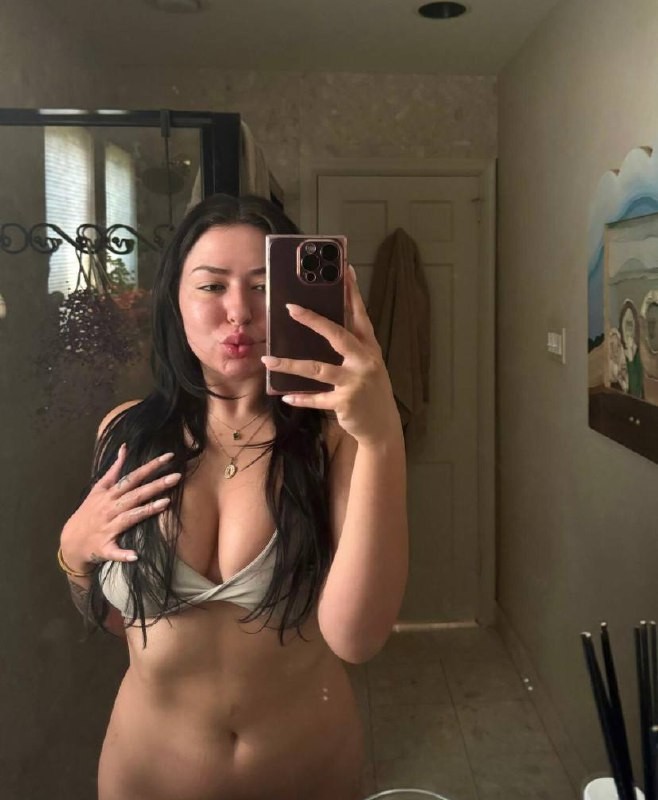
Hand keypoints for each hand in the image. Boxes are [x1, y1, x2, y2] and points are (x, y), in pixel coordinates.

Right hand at [59, 445, 181, 571]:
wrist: (70, 541)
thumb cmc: (89, 513)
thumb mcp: (98, 489)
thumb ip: (113, 470)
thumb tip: (124, 448)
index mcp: (110, 494)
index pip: (133, 477)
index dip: (151, 467)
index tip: (169, 457)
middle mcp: (110, 509)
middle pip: (136, 494)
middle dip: (156, 485)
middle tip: (177, 476)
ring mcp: (107, 528)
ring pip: (129, 517)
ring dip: (146, 511)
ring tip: (166, 503)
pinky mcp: (105, 547)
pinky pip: (115, 551)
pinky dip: (124, 554)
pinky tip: (136, 556)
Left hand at [261, 265, 400, 445]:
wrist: (383, 426)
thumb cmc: (371, 391)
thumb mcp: (368, 365)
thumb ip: (352, 346)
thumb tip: (324, 325)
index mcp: (370, 348)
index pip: (360, 315)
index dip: (352, 293)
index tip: (343, 270)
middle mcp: (364, 362)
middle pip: (337, 335)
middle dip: (313, 320)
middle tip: (291, 308)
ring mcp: (354, 382)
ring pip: (317, 368)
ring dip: (290, 365)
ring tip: (268, 360)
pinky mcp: (344, 402)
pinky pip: (316, 398)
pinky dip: (300, 398)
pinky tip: (286, 396)